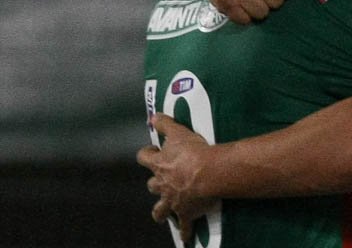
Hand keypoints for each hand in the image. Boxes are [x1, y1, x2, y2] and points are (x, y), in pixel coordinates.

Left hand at [137, 114, 216, 242]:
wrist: (207, 173)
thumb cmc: (193, 151)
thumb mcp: (178, 131)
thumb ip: (164, 123)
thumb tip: (152, 116)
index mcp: (159, 165)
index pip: (144, 158)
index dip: (146, 154)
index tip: (151, 151)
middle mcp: (162, 184)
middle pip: (152, 186)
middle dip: (156, 184)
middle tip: (164, 179)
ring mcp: (172, 201)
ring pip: (160, 210)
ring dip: (161, 211)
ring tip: (164, 212)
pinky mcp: (185, 213)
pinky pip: (183, 226)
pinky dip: (185, 231)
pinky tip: (186, 237)